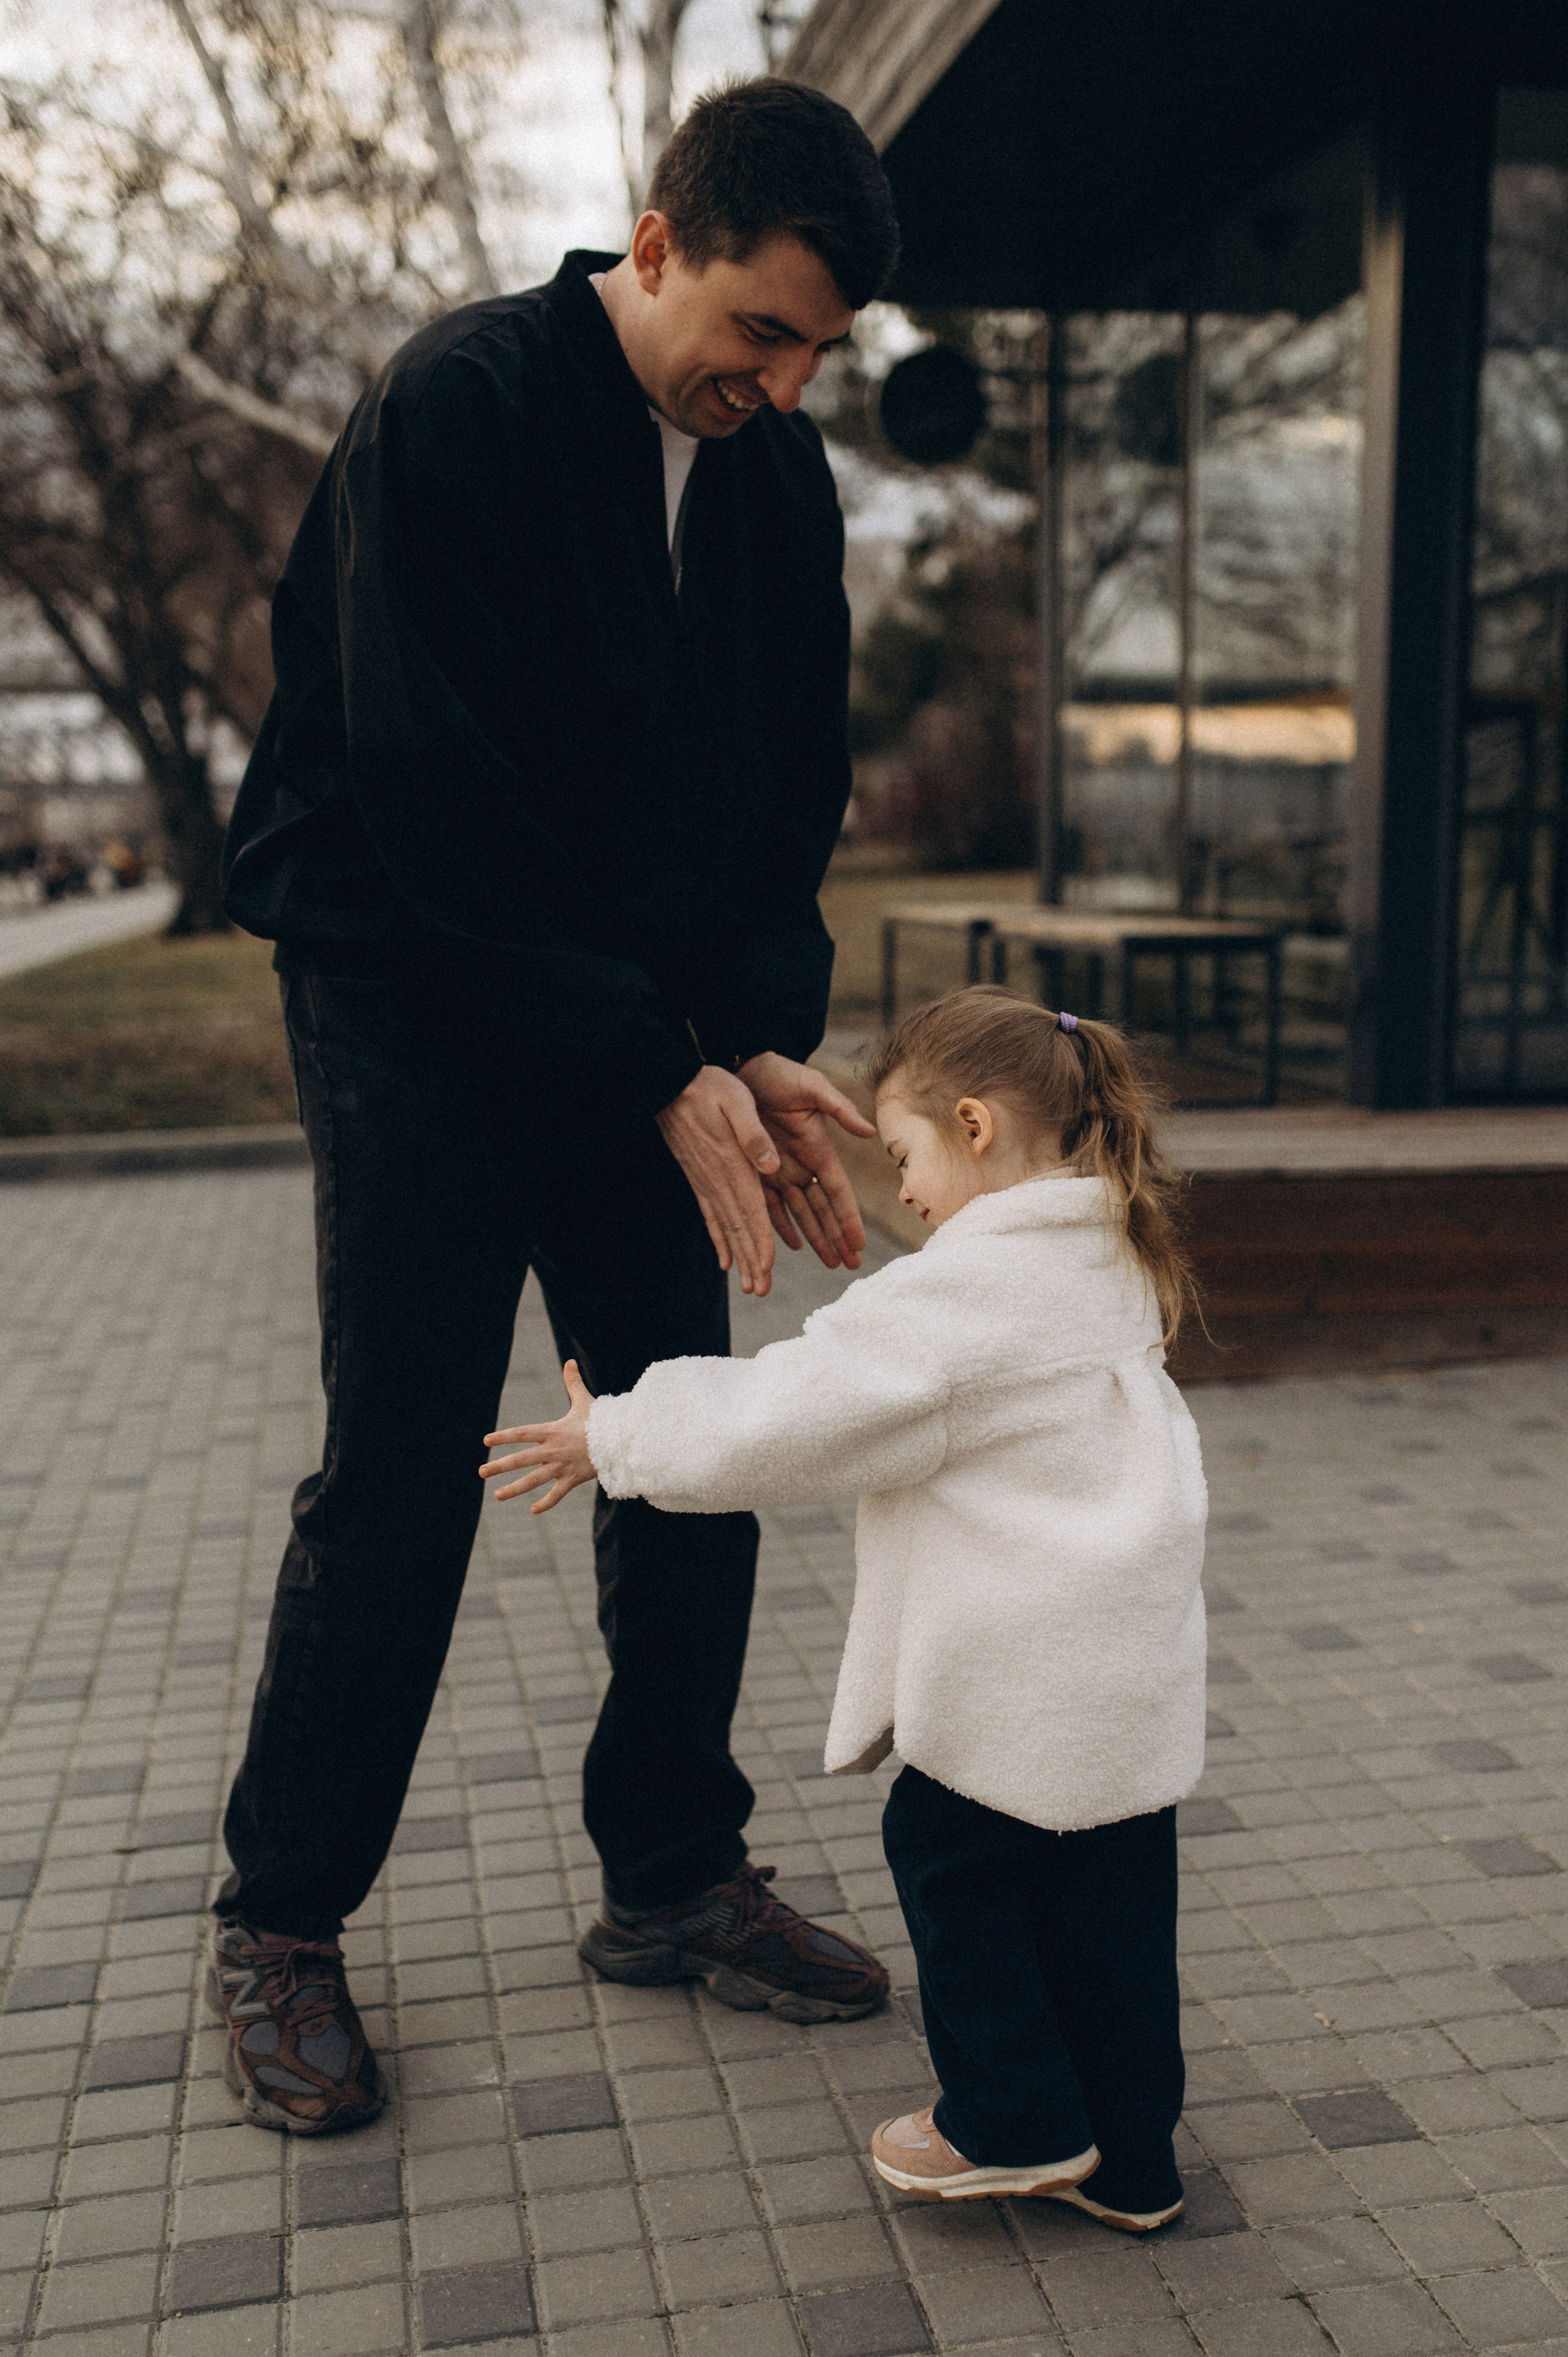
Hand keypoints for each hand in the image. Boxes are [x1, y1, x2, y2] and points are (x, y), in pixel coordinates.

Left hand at [482, 1359, 595, 1512]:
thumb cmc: (601, 1420)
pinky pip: (557, 1494)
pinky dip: (546, 1503)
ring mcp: (562, 1467)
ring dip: (514, 1489)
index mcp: (552, 1431)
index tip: (486, 1441)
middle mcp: (553, 1450)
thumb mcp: (585, 1401)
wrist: (620, 1440)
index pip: (522, 1434)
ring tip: (497, 1496)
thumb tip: (570, 1361)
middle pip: (522, 1460)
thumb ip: (573, 1383)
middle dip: (500, 1466)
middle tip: (481, 1472)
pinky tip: (533, 1510)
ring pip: (534, 1480)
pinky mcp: (573, 1479)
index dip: (504, 1437)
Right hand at [656, 1064, 780, 1295]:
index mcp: (734, 1164)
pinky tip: (724, 1261)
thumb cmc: (709, 1088)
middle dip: (751, 1261)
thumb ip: (753, 1134)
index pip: (750, 1210)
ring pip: (726, 1228)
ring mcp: (706, 1182)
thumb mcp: (737, 1101)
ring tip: (750, 1286)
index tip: (767, 1268)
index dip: (760, 1241)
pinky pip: (710, 1216)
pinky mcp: (699, 1179)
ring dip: (739, 1257)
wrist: (668, 1085)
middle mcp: (719, 1180)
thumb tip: (770, 1164)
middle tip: (760, 1291)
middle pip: (738, 1228)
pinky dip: (719, 1240)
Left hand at [739, 1052, 874, 1271]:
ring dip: (815, 1238)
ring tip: (830, 1261)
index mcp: (819, 1148)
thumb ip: (839, 1109)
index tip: (859, 1244)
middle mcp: (802, 1164)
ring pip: (800, 1213)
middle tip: (850, 1266)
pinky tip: (793, 1245)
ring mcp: (780, 1169)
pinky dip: (783, 1225)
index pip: (837, 1192)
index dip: (848, 1219)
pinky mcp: (756, 1169)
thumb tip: (869, 1132)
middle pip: (822, 1210)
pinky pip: (771, 1205)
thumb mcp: (813, 1087)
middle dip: (837, 1238)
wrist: (744, 1065)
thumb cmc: (780, 1073)